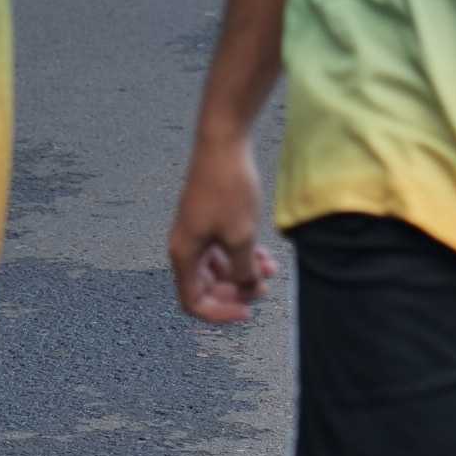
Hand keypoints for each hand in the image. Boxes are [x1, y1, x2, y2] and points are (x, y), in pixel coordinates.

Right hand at [169, 132, 276, 323]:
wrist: (223, 142)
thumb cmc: (228, 190)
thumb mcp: (241, 237)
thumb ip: (244, 270)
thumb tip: (249, 290)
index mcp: (184, 255)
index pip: (194, 302)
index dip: (220, 312)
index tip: (248, 311)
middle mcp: (185, 246)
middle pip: (206, 286)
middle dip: (236, 291)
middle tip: (265, 289)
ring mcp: (196, 230)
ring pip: (218, 266)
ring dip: (243, 272)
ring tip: (271, 271)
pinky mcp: (208, 217)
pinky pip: (222, 247)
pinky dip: (241, 254)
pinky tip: (265, 255)